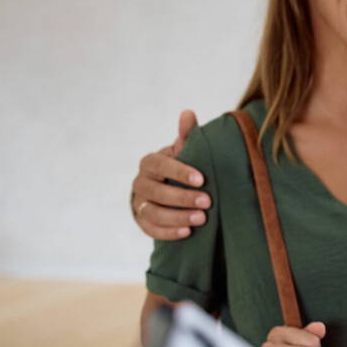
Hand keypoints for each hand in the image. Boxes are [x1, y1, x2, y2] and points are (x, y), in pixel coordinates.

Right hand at [132, 110, 210, 239]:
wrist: (165, 186)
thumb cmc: (179, 165)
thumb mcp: (183, 150)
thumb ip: (187, 135)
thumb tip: (188, 113)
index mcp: (150, 162)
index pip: (160, 165)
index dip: (179, 172)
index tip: (201, 179)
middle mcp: (141, 182)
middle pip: (156, 192)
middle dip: (182, 198)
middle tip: (207, 202)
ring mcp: (139, 203)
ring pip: (153, 212)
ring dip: (178, 217)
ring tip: (201, 219)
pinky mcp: (142, 221)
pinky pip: (151, 229)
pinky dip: (169, 232)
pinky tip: (187, 232)